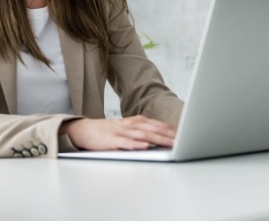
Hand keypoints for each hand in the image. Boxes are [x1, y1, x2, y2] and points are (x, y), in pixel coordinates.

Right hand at [59, 116, 176, 150]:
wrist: (84, 130)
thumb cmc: (107, 132)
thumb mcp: (127, 129)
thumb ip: (142, 132)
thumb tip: (161, 139)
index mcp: (135, 121)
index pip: (157, 124)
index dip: (170, 129)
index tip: (185, 134)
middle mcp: (130, 124)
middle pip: (152, 129)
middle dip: (168, 134)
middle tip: (183, 139)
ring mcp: (120, 132)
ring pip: (142, 135)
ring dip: (157, 139)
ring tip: (170, 143)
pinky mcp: (111, 140)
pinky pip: (126, 142)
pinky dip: (136, 144)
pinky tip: (145, 147)